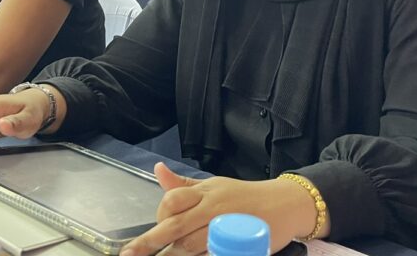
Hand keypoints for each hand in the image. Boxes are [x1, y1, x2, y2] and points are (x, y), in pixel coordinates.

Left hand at [119, 164, 307, 255]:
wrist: (285, 204)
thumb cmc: (245, 196)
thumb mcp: (214, 185)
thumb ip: (184, 185)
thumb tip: (157, 170)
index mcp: (206, 192)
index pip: (173, 199)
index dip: (159, 214)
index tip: (153, 228)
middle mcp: (214, 208)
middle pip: (177, 225)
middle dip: (151, 241)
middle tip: (131, 254)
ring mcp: (226, 228)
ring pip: (192, 245)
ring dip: (174, 254)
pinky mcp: (238, 244)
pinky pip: (213, 254)